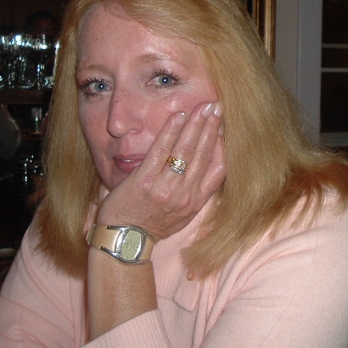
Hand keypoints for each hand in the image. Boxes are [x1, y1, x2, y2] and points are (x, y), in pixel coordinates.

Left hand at [95, 101, 225, 240]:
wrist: (124, 239)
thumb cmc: (152, 226)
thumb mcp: (183, 215)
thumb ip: (195, 192)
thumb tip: (205, 166)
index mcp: (196, 202)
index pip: (219, 169)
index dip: (223, 145)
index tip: (223, 126)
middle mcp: (185, 194)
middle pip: (204, 154)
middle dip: (211, 127)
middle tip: (216, 107)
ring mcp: (165, 187)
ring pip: (186, 150)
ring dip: (196, 124)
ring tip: (202, 107)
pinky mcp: (145, 181)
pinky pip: (161, 150)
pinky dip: (171, 131)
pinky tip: (178, 116)